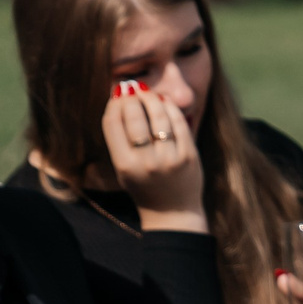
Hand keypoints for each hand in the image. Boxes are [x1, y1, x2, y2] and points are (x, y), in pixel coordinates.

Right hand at [99, 82, 205, 229]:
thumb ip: (119, 137)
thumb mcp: (123, 167)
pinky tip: (164, 102)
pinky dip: (170, 108)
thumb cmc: (143, 185)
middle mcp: (146, 162)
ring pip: (158, 116)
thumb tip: (119, 96)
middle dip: (131, 98)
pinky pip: (179, 123)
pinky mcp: (189, 156)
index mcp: (124, 165)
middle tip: (132, 90)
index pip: (113, 122)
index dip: (114, 104)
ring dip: (151, 98)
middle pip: (134, 116)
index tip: (117, 96)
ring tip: (146, 93)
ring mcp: (170, 159)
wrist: (173, 213)